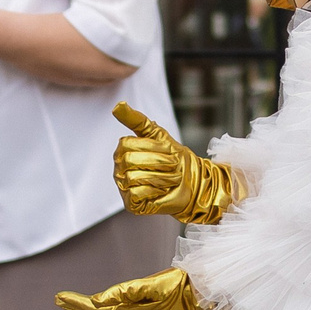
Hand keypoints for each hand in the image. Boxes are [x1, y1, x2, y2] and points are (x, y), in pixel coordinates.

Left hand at [54, 266, 208, 309]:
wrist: (201, 295)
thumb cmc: (180, 288)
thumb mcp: (154, 286)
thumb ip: (127, 292)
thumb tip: (99, 300)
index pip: (97, 308)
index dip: (77, 304)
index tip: (59, 298)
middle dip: (77, 305)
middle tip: (57, 299)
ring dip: (86, 306)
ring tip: (68, 301)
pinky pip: (116, 308)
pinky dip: (101, 305)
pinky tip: (96, 304)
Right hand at [112, 103, 246, 223]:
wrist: (192, 183)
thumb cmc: (174, 158)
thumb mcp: (157, 134)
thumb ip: (136, 119)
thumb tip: (118, 105)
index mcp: (122, 152)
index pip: (126, 144)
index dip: (151, 147)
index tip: (168, 150)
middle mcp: (119, 170)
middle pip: (129, 160)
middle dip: (157, 161)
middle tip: (173, 165)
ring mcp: (124, 188)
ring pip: (133, 177)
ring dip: (160, 176)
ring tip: (171, 178)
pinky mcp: (131, 204)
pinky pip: (136, 194)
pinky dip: (154, 190)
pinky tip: (162, 190)